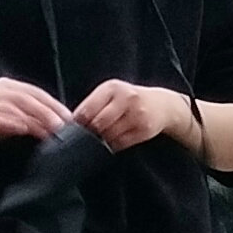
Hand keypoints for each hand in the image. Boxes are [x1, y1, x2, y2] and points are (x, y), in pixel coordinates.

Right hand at [0, 75, 70, 165]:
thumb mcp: (12, 122)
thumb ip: (31, 118)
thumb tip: (58, 124)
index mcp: (5, 87)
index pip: (34, 92)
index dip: (53, 104)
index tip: (69, 118)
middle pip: (25, 98)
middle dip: (46, 112)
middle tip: (61, 126)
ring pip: (11, 108)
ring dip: (32, 120)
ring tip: (47, 131)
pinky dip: (8, 123)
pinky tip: (22, 129)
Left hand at [72, 77, 193, 154]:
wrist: (161, 105)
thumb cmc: (129, 98)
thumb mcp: (111, 93)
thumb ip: (93, 103)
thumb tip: (72, 123)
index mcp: (112, 88)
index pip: (88, 109)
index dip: (78, 122)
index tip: (75, 128)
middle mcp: (126, 99)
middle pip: (98, 124)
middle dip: (90, 132)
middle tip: (87, 135)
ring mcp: (137, 115)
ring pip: (109, 135)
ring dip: (101, 140)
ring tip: (101, 137)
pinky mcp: (143, 130)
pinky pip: (120, 143)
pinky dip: (113, 145)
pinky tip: (112, 140)